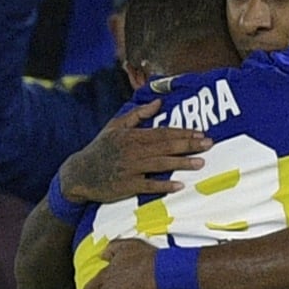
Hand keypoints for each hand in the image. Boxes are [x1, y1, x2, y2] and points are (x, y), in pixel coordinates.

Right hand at [58, 99, 211, 203]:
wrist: (79, 174)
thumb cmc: (100, 149)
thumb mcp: (115, 126)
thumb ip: (137, 114)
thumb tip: (158, 102)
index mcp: (131, 135)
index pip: (162, 132)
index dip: (183, 132)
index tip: (201, 133)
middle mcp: (132, 150)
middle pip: (165, 146)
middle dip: (189, 145)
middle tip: (209, 144)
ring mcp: (130, 168)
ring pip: (160, 164)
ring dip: (182, 163)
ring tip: (200, 163)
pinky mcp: (127, 186)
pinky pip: (149, 186)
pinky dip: (164, 186)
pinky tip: (180, 185)